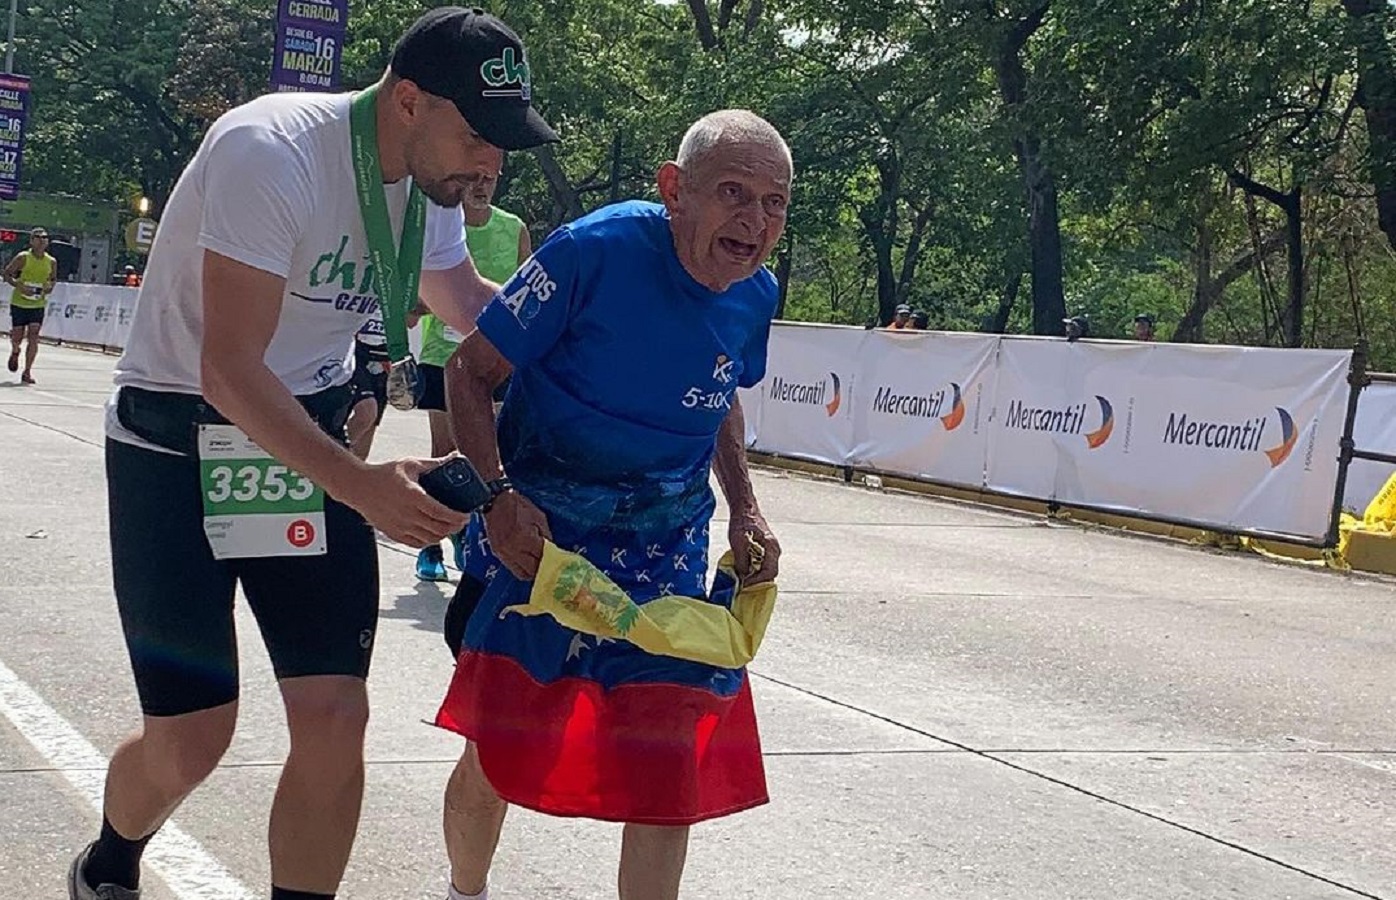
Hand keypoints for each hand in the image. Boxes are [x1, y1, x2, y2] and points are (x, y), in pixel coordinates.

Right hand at [338, 457, 468, 546]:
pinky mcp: (393, 534)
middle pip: (439, 528)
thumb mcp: (410, 464)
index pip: (441, 512)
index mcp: (413, 496)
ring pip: (430, 539)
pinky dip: (429, 541)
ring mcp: (400, 526)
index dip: (457, 517)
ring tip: (449, 527)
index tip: (466, 516)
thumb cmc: (384, 474)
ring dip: (443, 535)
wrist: (358, 487)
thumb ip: (433, 464)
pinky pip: (417, 544)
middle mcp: (407, 514)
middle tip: (461, 521)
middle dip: (455, 527)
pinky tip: (433, 533)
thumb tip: (453, 457)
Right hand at [483, 489, 551, 578]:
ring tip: (537, 566)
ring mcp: (504, 554)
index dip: (551, 561)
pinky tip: (526, 561)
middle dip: (542, 569)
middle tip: (548, 566)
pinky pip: (512, 567)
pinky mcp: (497, 554)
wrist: (495, 502)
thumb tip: (551, 549)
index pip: (543, 558)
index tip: (557, 562)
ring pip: (521, 573)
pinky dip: (521, 567)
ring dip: (531, 572)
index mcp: (526, 539)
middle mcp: (514, 550)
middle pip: (532, 570)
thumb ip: (546, 535)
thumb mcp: (538, 517)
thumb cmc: (518, 506)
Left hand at [728, 506, 779, 583]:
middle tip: (743, 585)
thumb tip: (743, 576)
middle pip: (769, 574)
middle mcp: (775, 550)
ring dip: (755, 576)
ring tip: (741, 579)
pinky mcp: (766, 551)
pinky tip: (743, 571)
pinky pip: (762, 565)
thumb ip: (741, 560)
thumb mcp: (738, 541)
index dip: (757, 582)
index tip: (745, 584)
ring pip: (766, 570)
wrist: (744, 508)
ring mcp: (771, 551)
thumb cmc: (742, 521)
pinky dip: (753, 570)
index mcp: (772, 547)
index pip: (770, 572)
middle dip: (756, 581)